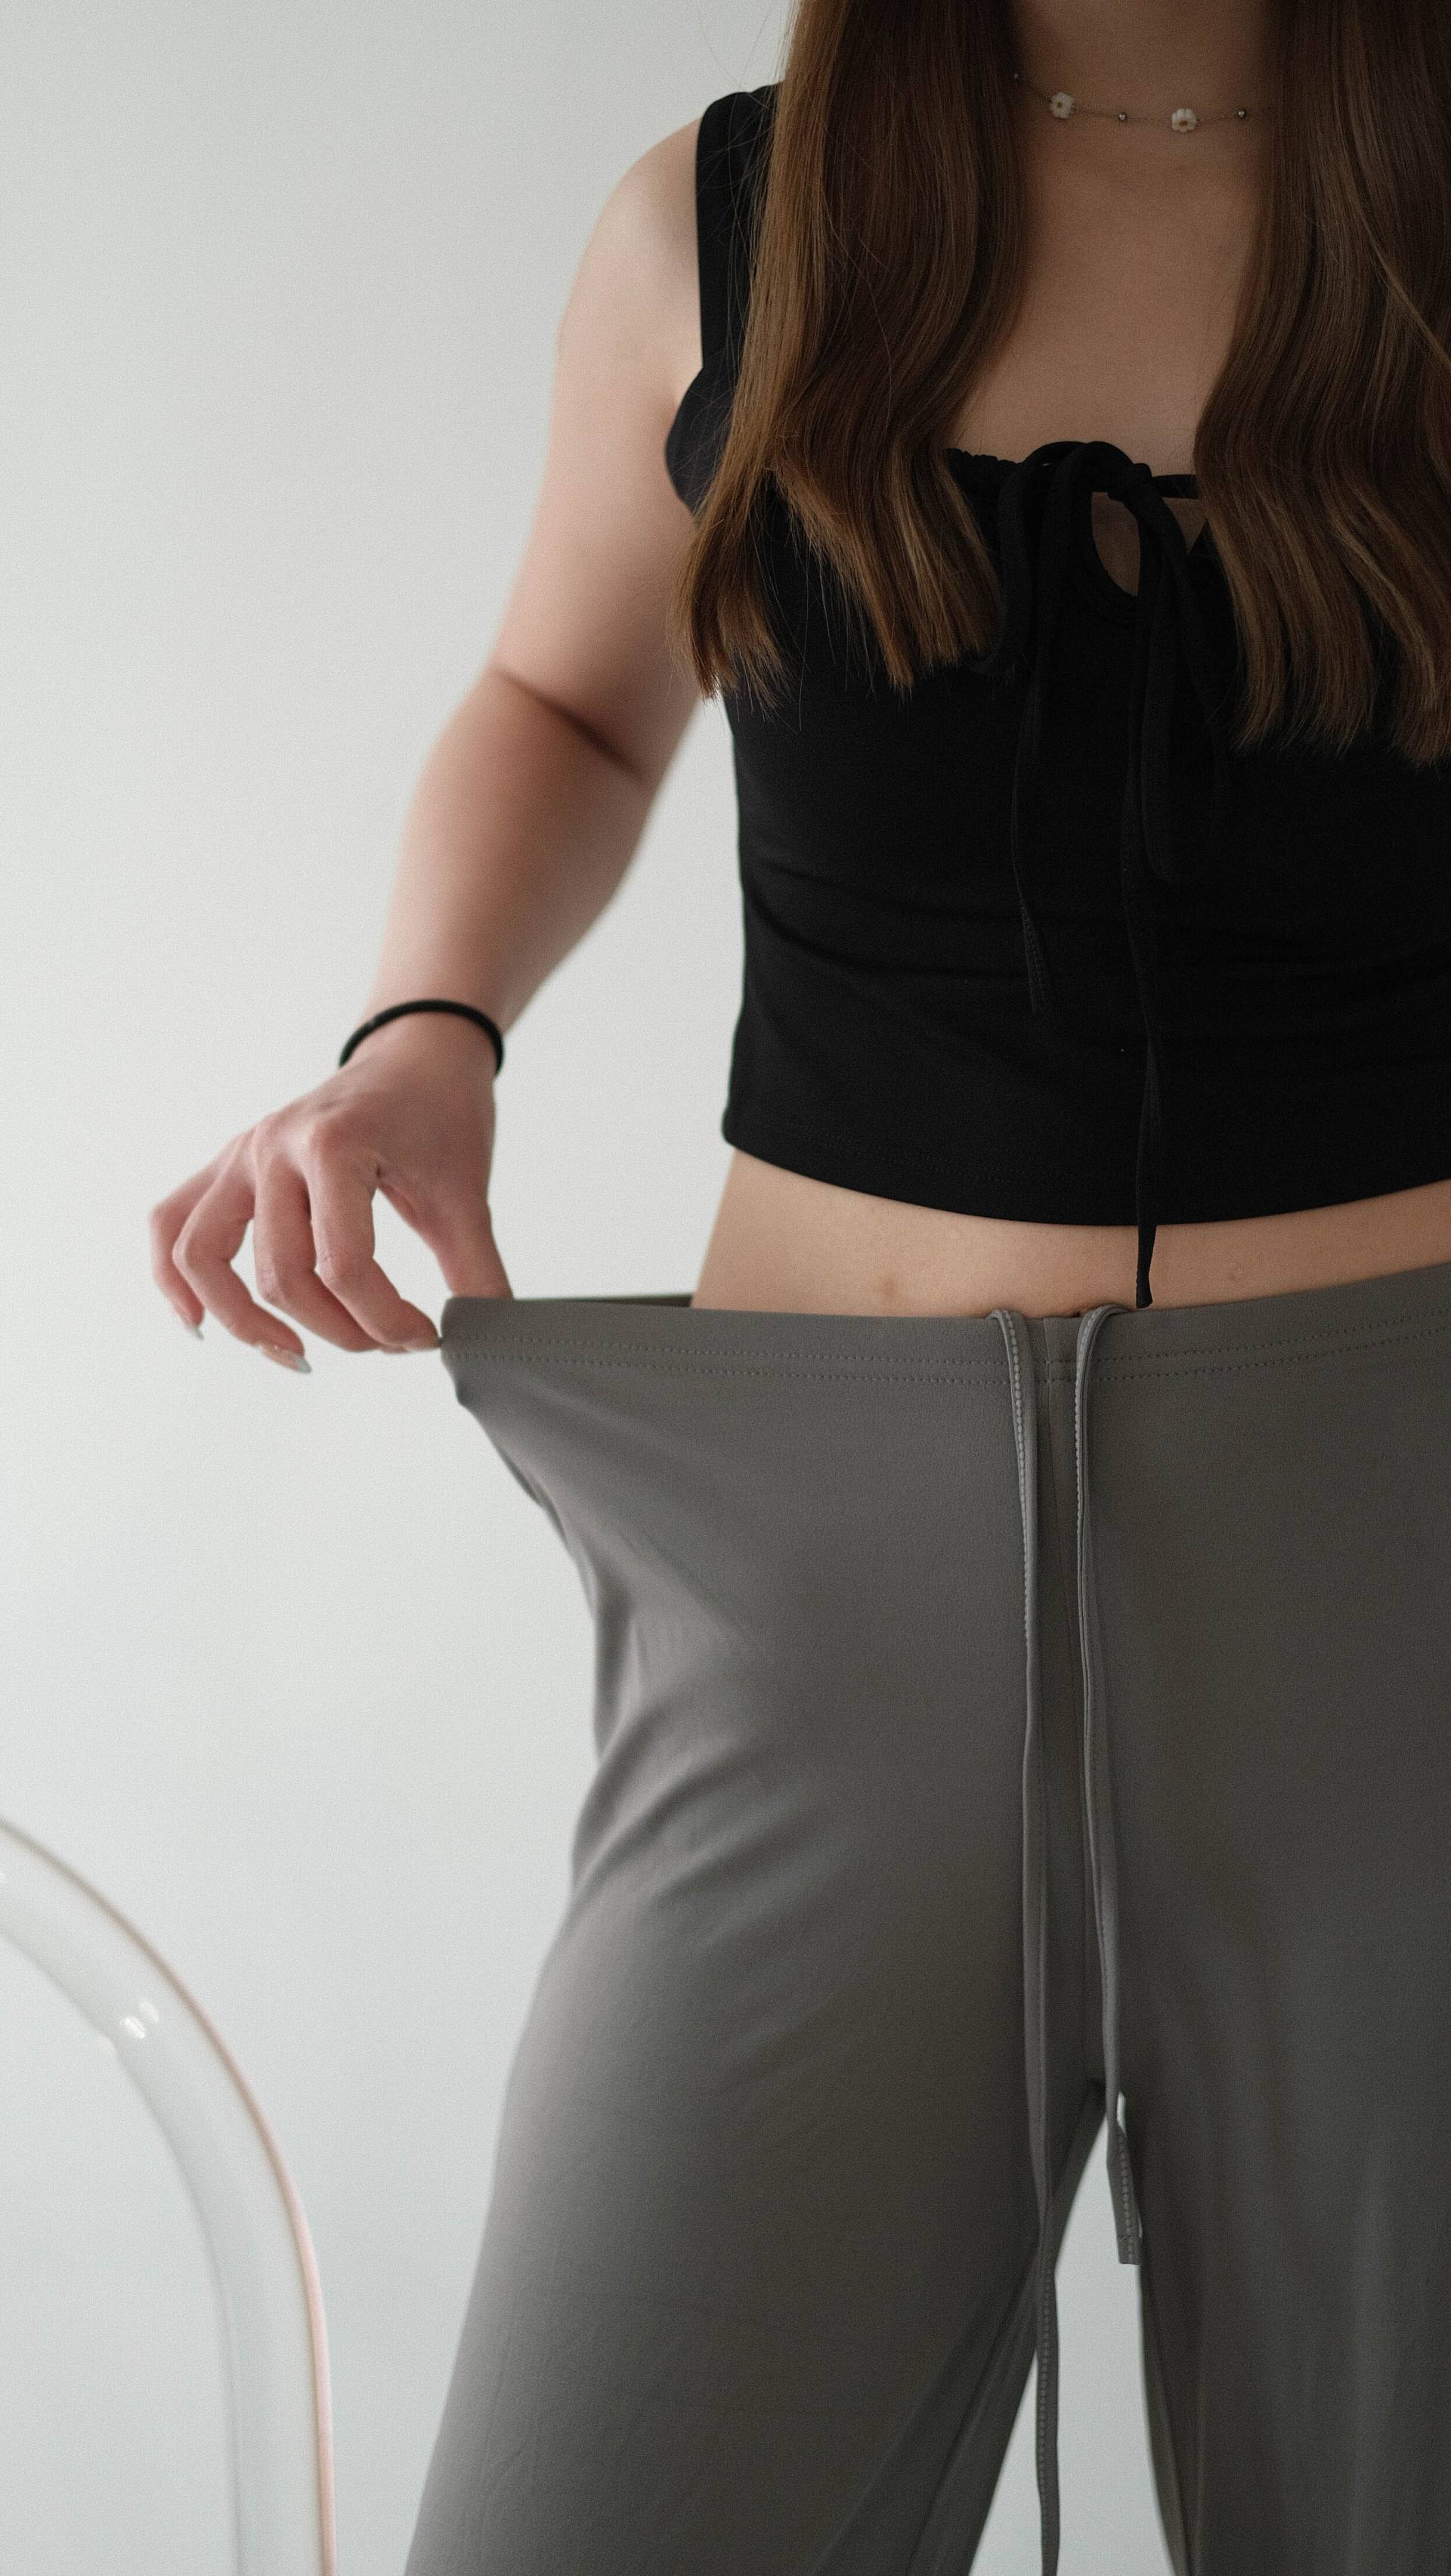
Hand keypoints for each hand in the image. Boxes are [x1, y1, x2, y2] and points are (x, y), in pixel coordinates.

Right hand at [148, 1011, 511, 1363]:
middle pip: (281, 1275)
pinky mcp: (228, 1165)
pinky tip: (201, 1322)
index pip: (344, 1267)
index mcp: (335, 1144)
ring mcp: (242, 1154)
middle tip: (387, 1343)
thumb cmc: (440, 1114)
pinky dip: (174, 1277)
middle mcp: (273, 1146)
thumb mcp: (466, 1195)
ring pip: (203, 1256)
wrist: (416, 1053)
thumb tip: (484, 1346)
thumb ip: (476, 1272)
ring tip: (295, 1355)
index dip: (389, 1322)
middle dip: (340, 1329)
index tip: (428, 1337)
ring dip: (246, 1321)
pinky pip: (172, 1221)